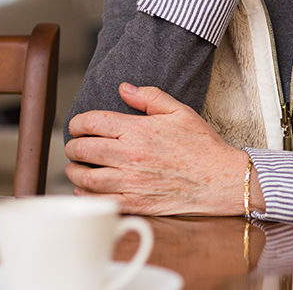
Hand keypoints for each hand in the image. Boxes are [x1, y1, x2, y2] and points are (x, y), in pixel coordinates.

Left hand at [65, 82, 249, 216]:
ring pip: (86, 178)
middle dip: (73, 146)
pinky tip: (85, 190)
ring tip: (76, 167)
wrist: (219, 178)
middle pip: (83, 149)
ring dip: (74, 171)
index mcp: (138, 130)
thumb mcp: (179, 111)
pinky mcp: (136, 202)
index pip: (92, 122)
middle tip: (75, 146)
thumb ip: (149, 97)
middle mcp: (131, 156)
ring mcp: (132, 181)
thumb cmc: (201, 145)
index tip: (77, 126)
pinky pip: (100, 201)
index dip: (77, 122)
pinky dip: (86, 195)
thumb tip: (124, 88)